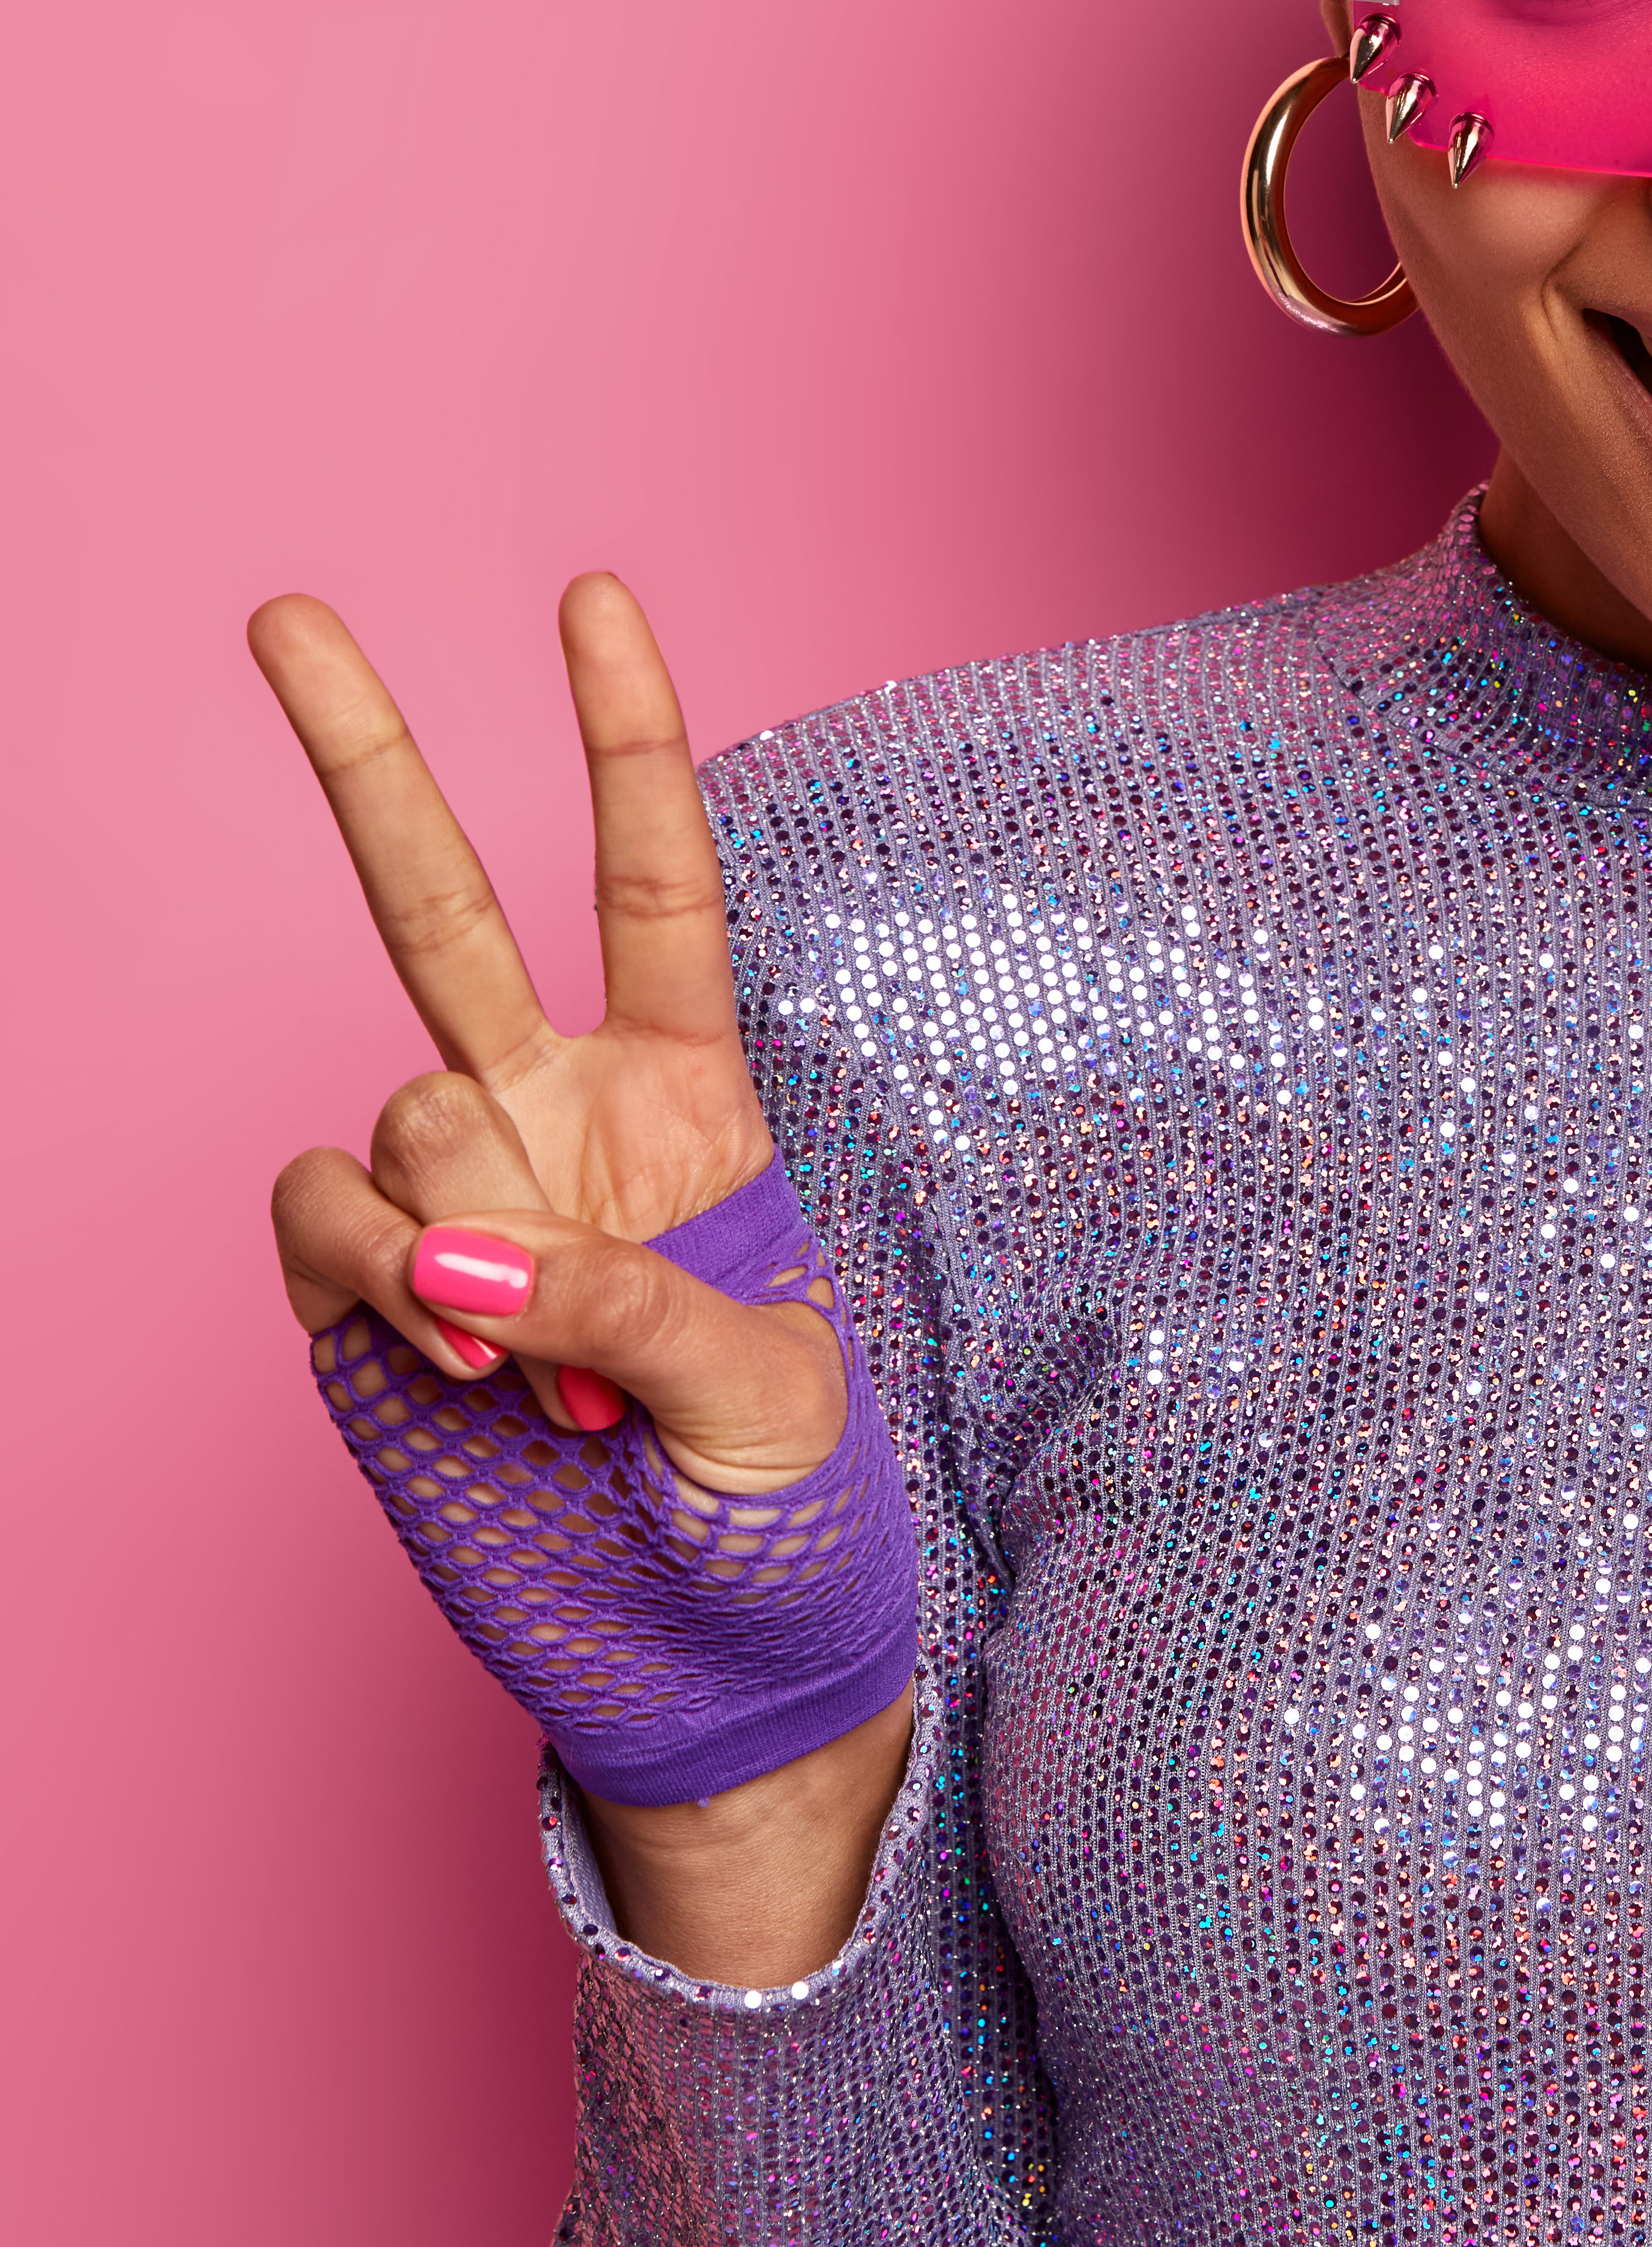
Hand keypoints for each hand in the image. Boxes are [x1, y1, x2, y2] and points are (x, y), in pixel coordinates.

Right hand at [258, 571, 840, 1490]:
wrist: (702, 1649)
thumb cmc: (774, 1505)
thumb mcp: (765, 1391)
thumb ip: (629, 1307)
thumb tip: (471, 1260)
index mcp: (682, 1093)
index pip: (651, 881)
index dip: (625, 740)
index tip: (591, 597)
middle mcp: (548, 1110)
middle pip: (440, 903)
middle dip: (360, 754)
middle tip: (282, 610)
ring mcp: (448, 1194)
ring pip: (401, 1115)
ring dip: (457, 1235)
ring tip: (540, 1369)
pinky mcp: (362, 1293)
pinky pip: (323, 1221)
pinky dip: (379, 1282)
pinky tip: (456, 1359)